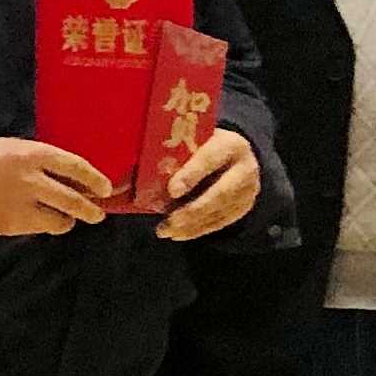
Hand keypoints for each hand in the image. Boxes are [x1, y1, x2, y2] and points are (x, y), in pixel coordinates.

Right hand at [0, 137, 113, 237]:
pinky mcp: (11, 225)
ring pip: (60, 221)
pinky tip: (33, 219)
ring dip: (66, 220)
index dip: (96, 180)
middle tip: (97, 214)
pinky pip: (38, 229)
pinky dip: (41, 225)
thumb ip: (41, 161)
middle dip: (91, 210)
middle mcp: (32, 180)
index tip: (105, 189)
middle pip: (75, 200)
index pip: (77, 168)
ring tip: (62, 218)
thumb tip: (71, 178)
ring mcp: (22, 205)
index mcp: (33, 155)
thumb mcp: (12, 148)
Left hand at [158, 127, 261, 242]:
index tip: (172, 190)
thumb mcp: (192, 141)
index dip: (192, 174)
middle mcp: (244, 167)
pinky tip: (178, 234)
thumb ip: (170, 154)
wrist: (236, 154)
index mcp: (229, 144)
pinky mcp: (244, 206)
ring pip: (220, 211)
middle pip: (221, 192)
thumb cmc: (203, 146)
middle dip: (192, 209)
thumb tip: (127, 175)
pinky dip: (198, 230)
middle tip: (168, 221)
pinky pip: (221, 222)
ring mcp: (247, 190)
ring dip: (191, 224)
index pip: (210, 158)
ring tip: (165, 230)